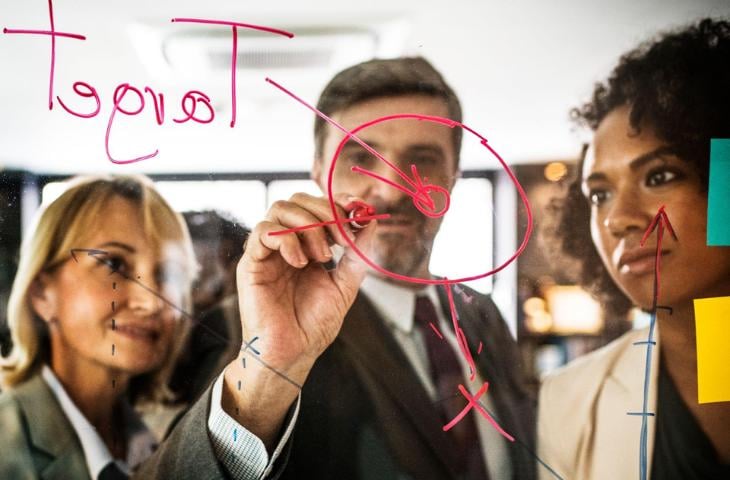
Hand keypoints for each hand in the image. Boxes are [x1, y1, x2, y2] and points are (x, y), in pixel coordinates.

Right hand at [222, 192, 374, 446]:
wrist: (292, 353)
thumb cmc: (314, 325)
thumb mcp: (345, 285)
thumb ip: (356, 254)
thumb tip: (371, 221)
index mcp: (307, 245)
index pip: (316, 207)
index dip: (336, 203)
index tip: (356, 210)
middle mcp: (286, 243)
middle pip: (298, 200)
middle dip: (325, 212)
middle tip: (342, 239)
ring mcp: (268, 251)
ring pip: (279, 208)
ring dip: (308, 226)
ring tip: (321, 257)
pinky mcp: (251, 262)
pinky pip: (263, 231)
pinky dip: (286, 239)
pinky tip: (300, 263)